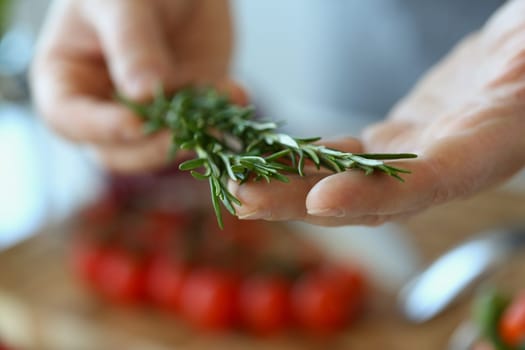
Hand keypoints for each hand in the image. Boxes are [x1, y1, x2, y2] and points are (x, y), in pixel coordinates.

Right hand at [31, 0, 241, 172]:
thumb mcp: (123, 3)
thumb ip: (131, 46)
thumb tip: (143, 94)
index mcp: (68, 79)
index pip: (68, 119)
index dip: (99, 128)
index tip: (134, 124)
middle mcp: (105, 104)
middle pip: (119, 149)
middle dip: (153, 145)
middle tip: (184, 132)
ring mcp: (149, 110)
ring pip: (165, 144)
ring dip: (194, 135)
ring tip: (219, 116)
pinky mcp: (187, 107)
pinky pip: (203, 122)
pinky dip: (221, 114)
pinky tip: (238, 93)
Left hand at [229, 0, 524, 225]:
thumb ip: (518, 61)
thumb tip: (514, 54)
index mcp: (489, 149)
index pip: (429, 182)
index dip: (375, 196)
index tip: (320, 200)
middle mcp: (448, 166)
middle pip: (369, 197)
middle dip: (303, 202)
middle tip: (243, 200)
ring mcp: (420, 154)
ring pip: (351, 180)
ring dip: (293, 185)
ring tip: (239, 184)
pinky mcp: (401, 140)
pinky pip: (351, 155)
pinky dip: (311, 158)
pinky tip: (273, 157)